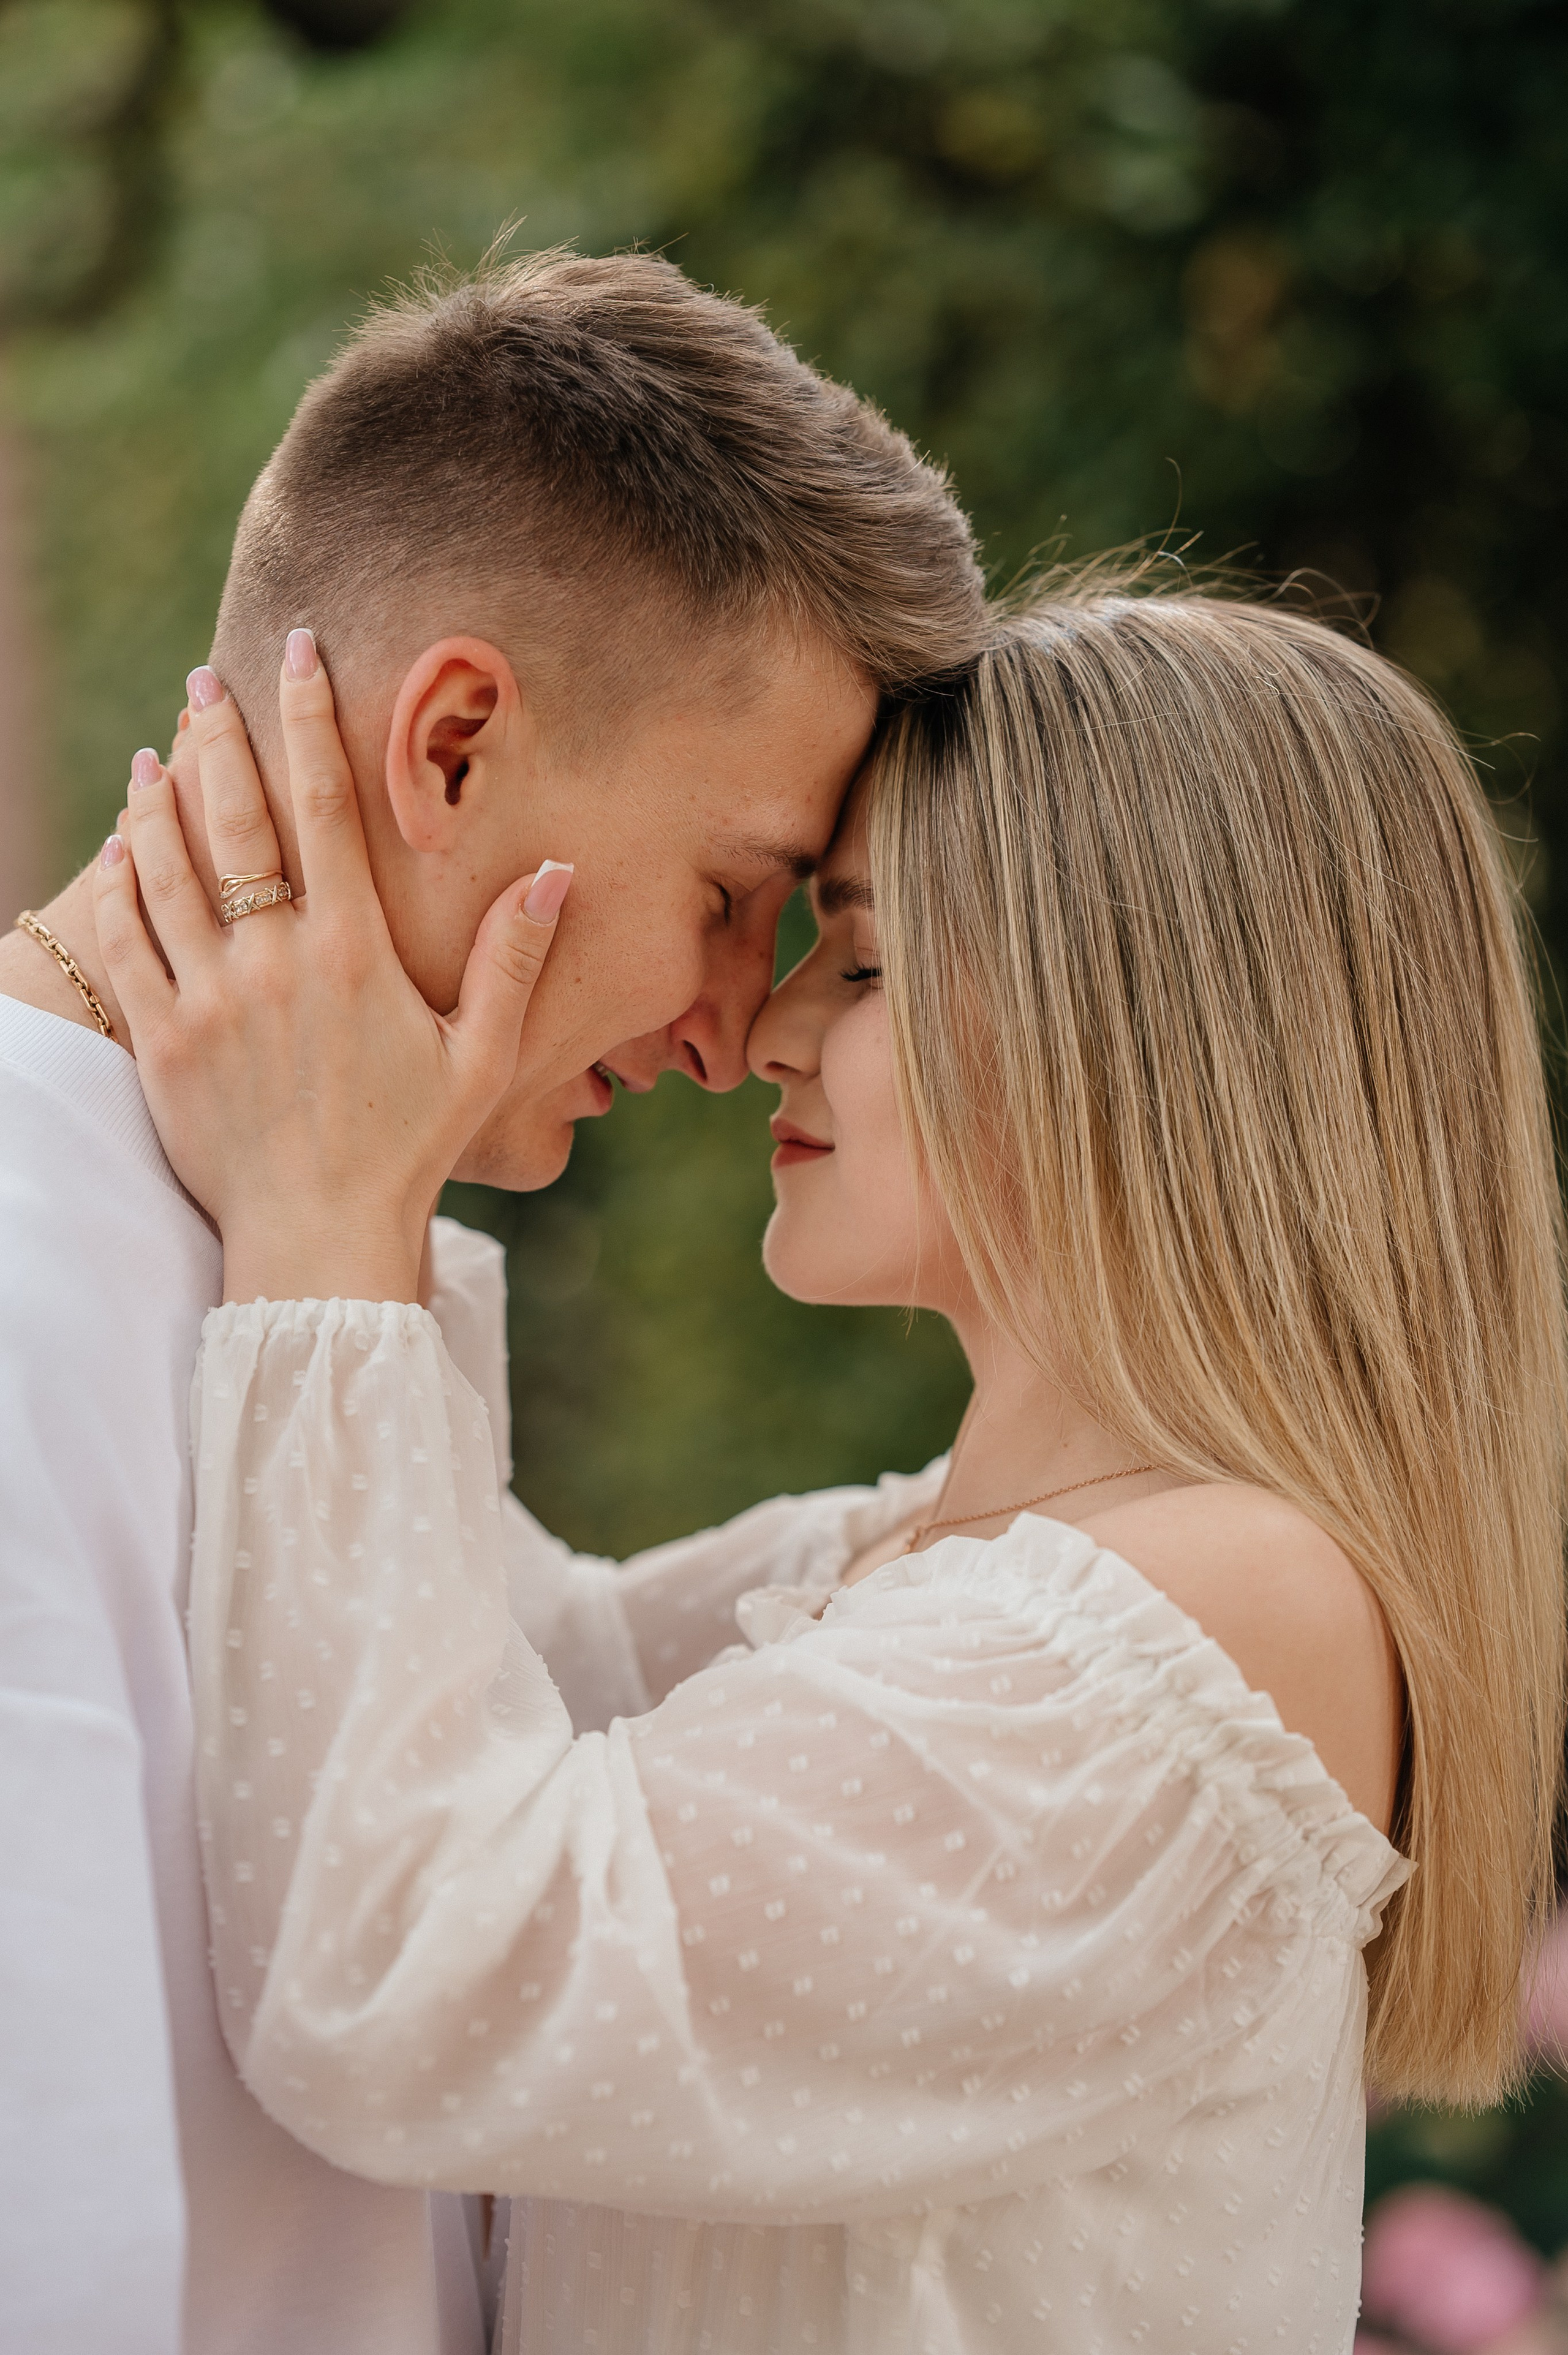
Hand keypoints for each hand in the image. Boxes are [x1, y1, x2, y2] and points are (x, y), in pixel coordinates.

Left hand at [93, 634, 571, 1302]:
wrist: (318, 1236)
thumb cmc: (409, 1147)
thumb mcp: (482, 1056)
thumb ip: (513, 959)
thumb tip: (559, 873)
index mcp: (353, 954)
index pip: (323, 808)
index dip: (308, 722)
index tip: (296, 655)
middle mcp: (275, 963)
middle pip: (236, 818)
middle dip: (221, 735)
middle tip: (206, 679)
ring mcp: (209, 999)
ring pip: (168, 868)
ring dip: (160, 796)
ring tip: (160, 745)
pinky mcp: (162, 1039)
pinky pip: (129, 939)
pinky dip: (121, 878)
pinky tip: (124, 838)